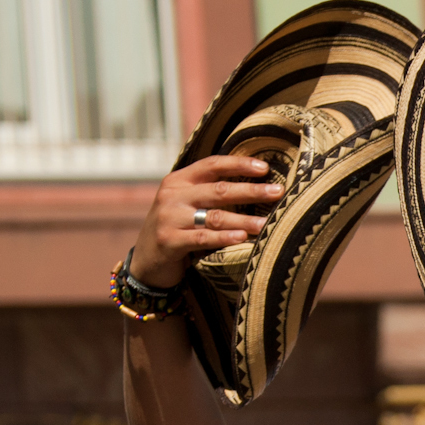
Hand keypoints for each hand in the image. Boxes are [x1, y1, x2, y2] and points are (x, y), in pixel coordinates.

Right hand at [129, 154, 279, 287]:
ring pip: (214, 216)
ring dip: (243, 219)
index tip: (265, 168)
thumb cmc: (177, 229)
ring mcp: (169, 218)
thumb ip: (208, 193)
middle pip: (218, 190)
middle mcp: (173, 195)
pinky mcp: (170, 241)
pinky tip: (242, 237)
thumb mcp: (186, 204)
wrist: (147, 260)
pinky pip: (202, 238)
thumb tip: (254, 184)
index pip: (211, 165)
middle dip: (251, 191)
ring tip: (267, 223)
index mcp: (179, 180)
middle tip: (278, 192)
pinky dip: (224, 237)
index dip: (238, 164)